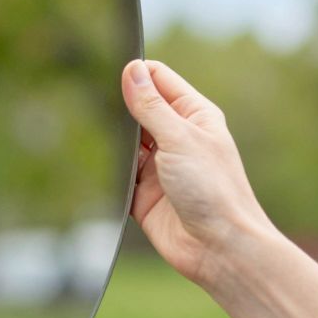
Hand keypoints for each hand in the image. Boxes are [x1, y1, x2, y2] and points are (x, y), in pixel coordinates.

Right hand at [122, 59, 279, 291]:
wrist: (219, 248)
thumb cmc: (213, 190)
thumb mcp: (179, 138)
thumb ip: (151, 106)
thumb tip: (132, 70)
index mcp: (194, 116)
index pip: (159, 80)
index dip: (137, 73)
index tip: (113, 73)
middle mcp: (177, 138)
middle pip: (139, 108)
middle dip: (120, 106)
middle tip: (99, 104)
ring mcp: (160, 166)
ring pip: (126, 141)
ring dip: (114, 140)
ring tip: (101, 136)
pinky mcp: (144, 194)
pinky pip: (120, 175)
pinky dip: (110, 171)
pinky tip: (101, 165)